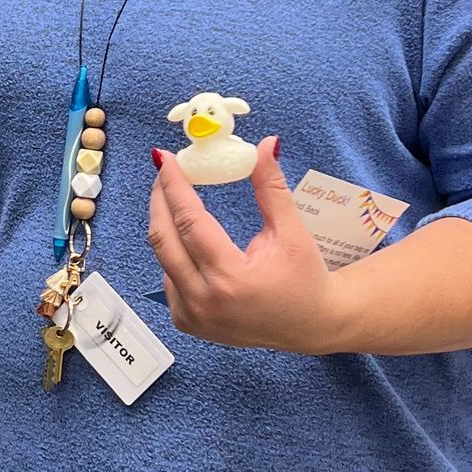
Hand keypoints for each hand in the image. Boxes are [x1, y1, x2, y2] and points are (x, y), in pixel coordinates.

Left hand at [146, 134, 340, 354]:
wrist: (312, 326)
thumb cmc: (306, 279)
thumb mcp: (292, 232)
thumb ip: (272, 189)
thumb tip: (264, 145)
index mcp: (231, 278)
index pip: (190, 222)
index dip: (174, 186)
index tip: (166, 159)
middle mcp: (204, 301)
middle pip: (163, 239)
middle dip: (160, 200)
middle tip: (166, 171)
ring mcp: (192, 316)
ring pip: (163, 258)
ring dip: (166, 225)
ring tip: (177, 198)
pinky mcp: (187, 323)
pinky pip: (169, 278)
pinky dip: (174, 253)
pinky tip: (186, 237)